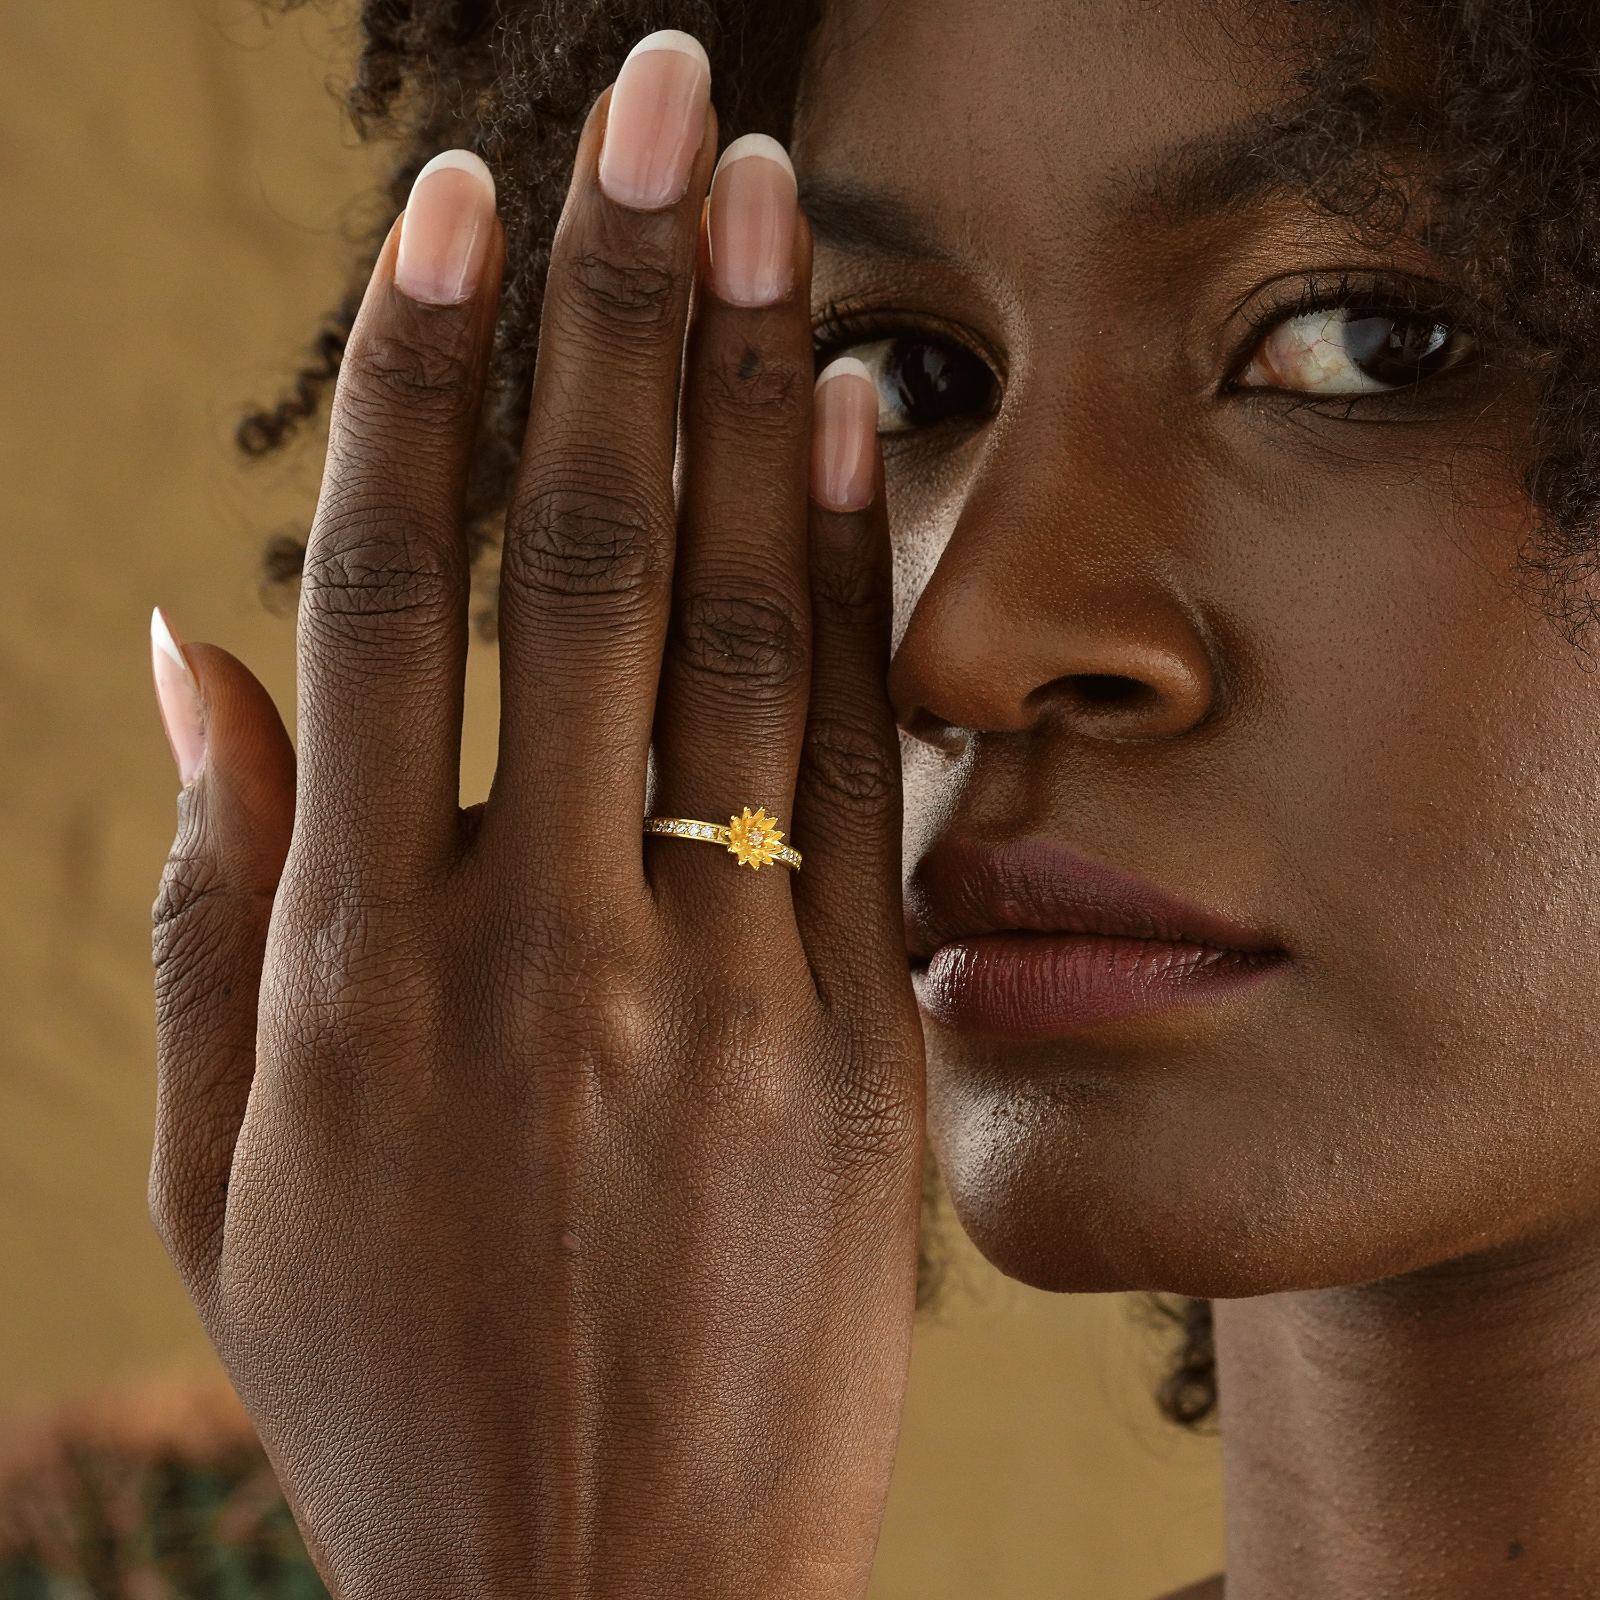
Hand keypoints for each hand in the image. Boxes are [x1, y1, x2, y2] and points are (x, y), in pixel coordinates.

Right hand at [148, 31, 923, 1599]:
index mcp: (354, 964)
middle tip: (656, 105)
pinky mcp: (851, 1045)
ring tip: (768, 205)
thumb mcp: (231, 1170)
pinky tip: (871, 422)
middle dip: (615, 305)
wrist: (612, 1597)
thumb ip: (212, 902)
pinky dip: (855, 576)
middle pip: (582, 553)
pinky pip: (853, 769)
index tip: (459, 201)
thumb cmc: (396, 1386)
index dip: (423, 370)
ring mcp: (713, 987)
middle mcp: (536, 938)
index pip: (387, 588)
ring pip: (736, 626)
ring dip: (752, 392)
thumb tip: (194, 648)